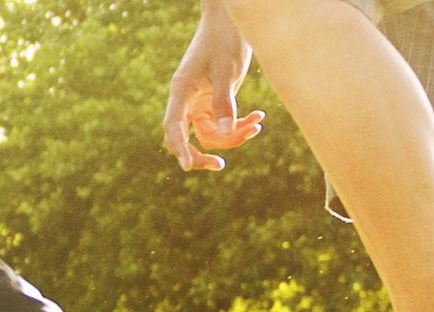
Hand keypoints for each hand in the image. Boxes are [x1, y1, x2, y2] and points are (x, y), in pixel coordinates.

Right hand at [163, 7, 263, 172]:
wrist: (231, 22)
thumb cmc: (225, 39)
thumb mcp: (227, 71)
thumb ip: (224, 103)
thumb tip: (224, 134)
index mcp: (181, 91)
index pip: (174, 126)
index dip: (179, 147)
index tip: (186, 167)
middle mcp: (186, 101)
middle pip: (185, 139)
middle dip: (202, 154)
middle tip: (220, 165)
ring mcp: (198, 104)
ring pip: (209, 135)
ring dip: (233, 136)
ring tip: (257, 125)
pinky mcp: (212, 103)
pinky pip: (222, 125)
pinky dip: (239, 125)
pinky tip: (259, 116)